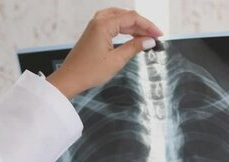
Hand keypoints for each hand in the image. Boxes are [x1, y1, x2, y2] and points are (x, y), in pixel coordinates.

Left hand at [47, 8, 162, 98]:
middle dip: (142, 25)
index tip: (159, 34)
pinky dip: (124, 29)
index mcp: (103, 25)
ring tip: (145, 37)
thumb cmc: (88, 71)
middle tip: (154, 36)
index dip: (148, 25)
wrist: (69, 79)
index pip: (132, 18)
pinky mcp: (93, 32)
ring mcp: (94, 26)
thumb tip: (149, 41)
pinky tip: (132, 36)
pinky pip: (112, 24)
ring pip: (120, 19)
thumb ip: (134, 47)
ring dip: (134, 27)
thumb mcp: (116, 61)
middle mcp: (98, 21)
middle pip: (126, 16)